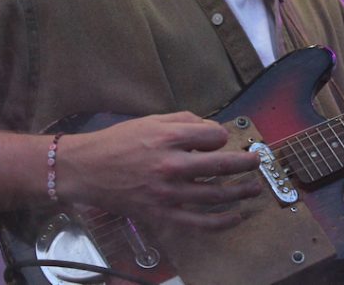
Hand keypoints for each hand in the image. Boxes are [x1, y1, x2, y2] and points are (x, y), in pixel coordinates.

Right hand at [56, 111, 261, 229]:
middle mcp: (170, 165)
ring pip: (215, 195)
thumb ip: (183, 120)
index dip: (220, 137)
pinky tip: (237, 216)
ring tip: (254, 188)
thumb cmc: (117, 142)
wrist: (86, 169)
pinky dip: (223, 222)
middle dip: (245, 163)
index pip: (213, 136)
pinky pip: (199, 222)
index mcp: (167, 137)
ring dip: (241, 192)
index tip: (218, 140)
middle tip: (257, 161)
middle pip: (221, 165)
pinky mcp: (162, 214)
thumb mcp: (150, 120)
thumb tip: (211, 130)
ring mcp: (167, 193)